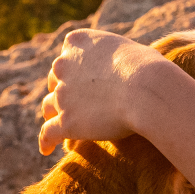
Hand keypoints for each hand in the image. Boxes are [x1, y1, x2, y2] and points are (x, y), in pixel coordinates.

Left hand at [37, 28, 173, 154]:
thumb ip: (117, 56)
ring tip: (57, 125)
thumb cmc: (148, 68)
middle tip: (71, 102)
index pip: (67, 55)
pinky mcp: (67, 122)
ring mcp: (62, 94)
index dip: (73, 69)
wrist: (146, 90)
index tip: (79, 78)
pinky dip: (46, 141)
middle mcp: (63, 65)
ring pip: (49, 106)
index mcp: (77, 43)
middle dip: (62, 90)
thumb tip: (128, 64)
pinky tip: (47, 150)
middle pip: (54, 80)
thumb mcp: (130, 50)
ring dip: (53, 114)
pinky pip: (48, 133)